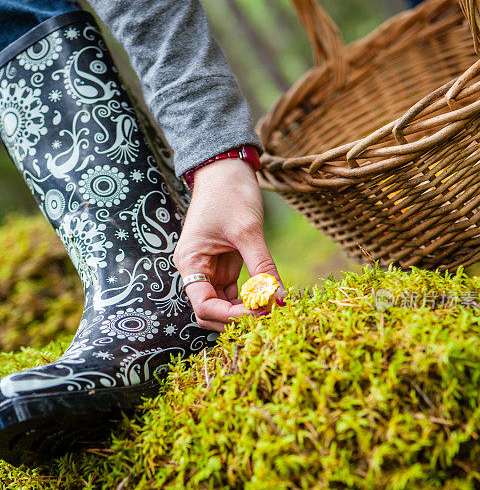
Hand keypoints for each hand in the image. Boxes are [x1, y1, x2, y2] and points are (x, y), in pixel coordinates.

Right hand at [173, 158, 282, 331]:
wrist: (226, 169)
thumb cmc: (230, 194)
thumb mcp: (248, 231)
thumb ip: (262, 267)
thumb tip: (278, 299)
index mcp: (191, 262)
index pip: (205, 306)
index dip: (231, 317)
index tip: (260, 313)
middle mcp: (196, 270)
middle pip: (210, 312)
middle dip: (237, 320)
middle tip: (268, 317)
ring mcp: (210, 270)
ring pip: (223, 306)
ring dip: (245, 313)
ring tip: (272, 310)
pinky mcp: (224, 266)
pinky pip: (234, 294)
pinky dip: (250, 300)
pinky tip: (269, 299)